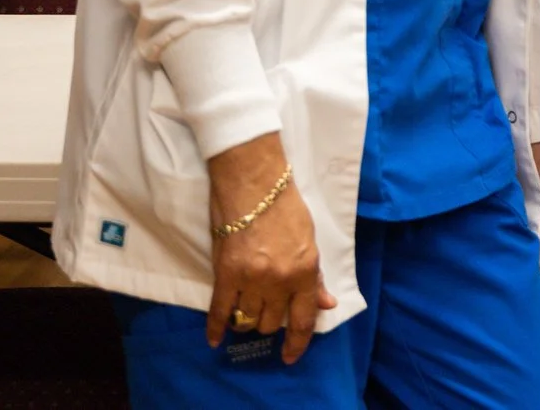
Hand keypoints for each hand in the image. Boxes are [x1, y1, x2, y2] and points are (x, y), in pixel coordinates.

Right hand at [204, 133, 333, 362]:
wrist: (254, 184)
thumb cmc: (287, 207)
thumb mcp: (310, 241)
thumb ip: (314, 277)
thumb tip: (324, 304)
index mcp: (305, 271)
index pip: (302, 319)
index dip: (297, 343)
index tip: (291, 356)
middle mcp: (279, 280)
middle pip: (271, 321)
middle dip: (269, 321)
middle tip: (267, 310)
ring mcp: (251, 279)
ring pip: (247, 319)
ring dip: (247, 320)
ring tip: (246, 311)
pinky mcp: (225, 274)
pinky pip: (219, 310)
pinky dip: (216, 327)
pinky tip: (215, 338)